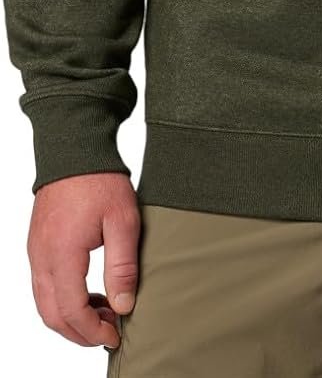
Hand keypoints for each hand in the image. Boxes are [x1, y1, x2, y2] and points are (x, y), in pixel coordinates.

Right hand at [27, 170, 139, 350]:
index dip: (93, 331)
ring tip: (104, 312)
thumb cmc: (100, 180)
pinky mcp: (37, 246)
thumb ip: (122, 266)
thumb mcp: (123, 221)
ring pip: (45, 304)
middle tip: (110, 331)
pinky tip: (89, 293)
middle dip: (80, 333)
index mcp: (63, 254)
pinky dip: (63, 300)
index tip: (115, 335)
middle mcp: (42, 258)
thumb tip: (124, 305)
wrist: (74, 148)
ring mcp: (36, 252)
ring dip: (71, 318)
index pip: (72, 311)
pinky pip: (43, 286)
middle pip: (53, 315)